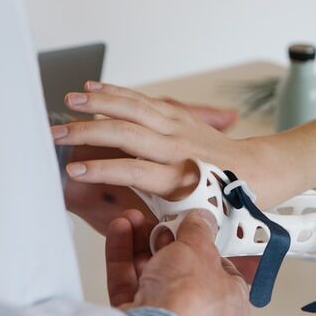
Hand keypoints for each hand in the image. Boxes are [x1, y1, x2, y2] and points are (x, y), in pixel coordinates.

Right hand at [51, 82, 302, 208]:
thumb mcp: (194, 221)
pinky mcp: (179, 115)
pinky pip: (143, 100)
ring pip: (133, 109)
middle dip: (88, 132)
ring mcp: (179, 127)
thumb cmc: (225, 201)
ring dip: (99, 103)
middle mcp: (178, 149)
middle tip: (55, 134)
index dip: (102, 170)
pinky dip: (117, 92)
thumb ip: (160, 221)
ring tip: (70, 100)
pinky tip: (95, 88)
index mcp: (180, 179)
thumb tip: (136, 228)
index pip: (134, 171)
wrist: (259, 172)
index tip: (73, 172)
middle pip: (126, 134)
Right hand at [106, 208, 250, 315]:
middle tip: (160, 221)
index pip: (223, 270)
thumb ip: (199, 230)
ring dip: (141, 245)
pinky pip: (130, 287)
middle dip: (167, 242)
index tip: (193, 225)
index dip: (207, 245)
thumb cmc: (189, 304)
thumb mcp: (200, 250)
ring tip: (132, 220)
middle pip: (183, 272)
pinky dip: (123, 259)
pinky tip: (120, 232)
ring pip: (154, 277)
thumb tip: (201, 220)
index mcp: (231, 305)